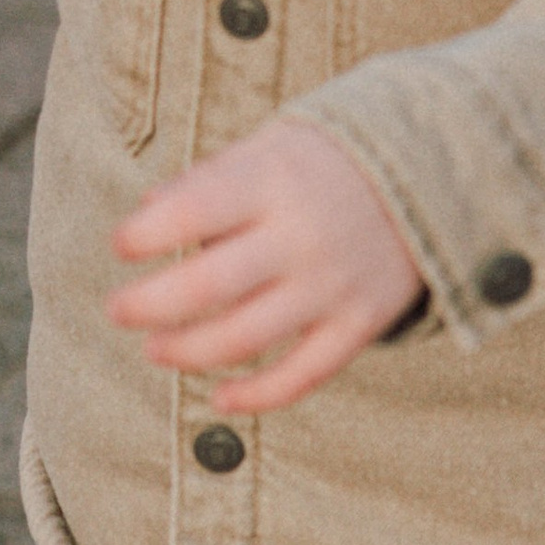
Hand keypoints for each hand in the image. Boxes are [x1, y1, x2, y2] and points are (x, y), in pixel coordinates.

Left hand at [109, 120, 422, 412]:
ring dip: (188, 352)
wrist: (429, 174)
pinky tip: (219, 398)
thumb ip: (209, 178)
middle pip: (207, 286)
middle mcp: (299, 236)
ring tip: (155, 348)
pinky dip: (257, 396)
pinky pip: (302, 375)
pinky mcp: (358, 324)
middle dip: (148, 305)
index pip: (192, 212)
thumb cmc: (322, 162)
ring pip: (245, 338)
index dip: (145, 235)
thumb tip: (148, 210)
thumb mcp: (268, 147)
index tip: (119, 245)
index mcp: (270, 182)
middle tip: (116, 309)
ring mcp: (330, 285)